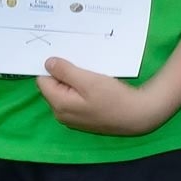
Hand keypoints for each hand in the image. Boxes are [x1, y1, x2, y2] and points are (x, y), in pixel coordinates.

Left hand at [37, 59, 170, 135]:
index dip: (54, 69)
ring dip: (75, 82)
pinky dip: (82, 91)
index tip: (68, 61)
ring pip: (65, 93)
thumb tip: (47, 63)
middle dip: (64, 76)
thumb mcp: (88, 80)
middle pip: (53, 87)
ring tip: (91, 76)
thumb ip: (65, 71)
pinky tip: (96, 87)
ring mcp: (72, 119)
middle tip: (83, 67)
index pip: (43, 80)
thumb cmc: (113, 98)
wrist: (137, 116)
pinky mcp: (83, 119)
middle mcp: (61, 114)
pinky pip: (74, 100)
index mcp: (58, 104)